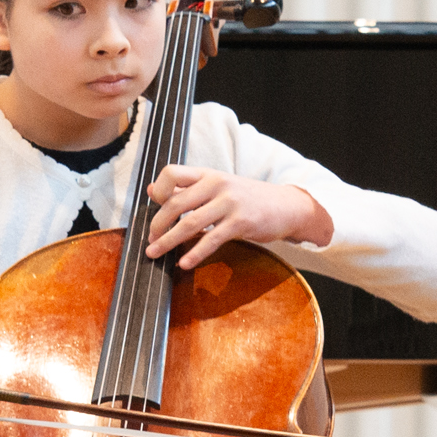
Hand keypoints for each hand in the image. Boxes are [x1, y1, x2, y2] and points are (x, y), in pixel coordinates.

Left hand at [144, 167, 333, 269]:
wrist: (286, 206)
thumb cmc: (247, 198)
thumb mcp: (218, 187)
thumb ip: (186, 188)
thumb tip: (151, 190)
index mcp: (208, 174)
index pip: (171, 173)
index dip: (158, 191)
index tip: (154, 209)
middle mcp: (216, 184)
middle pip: (175, 203)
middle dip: (157, 225)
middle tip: (150, 241)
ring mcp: (229, 202)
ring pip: (189, 223)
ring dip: (168, 241)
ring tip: (155, 253)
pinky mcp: (240, 222)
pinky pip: (211, 240)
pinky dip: (194, 254)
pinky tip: (184, 263)